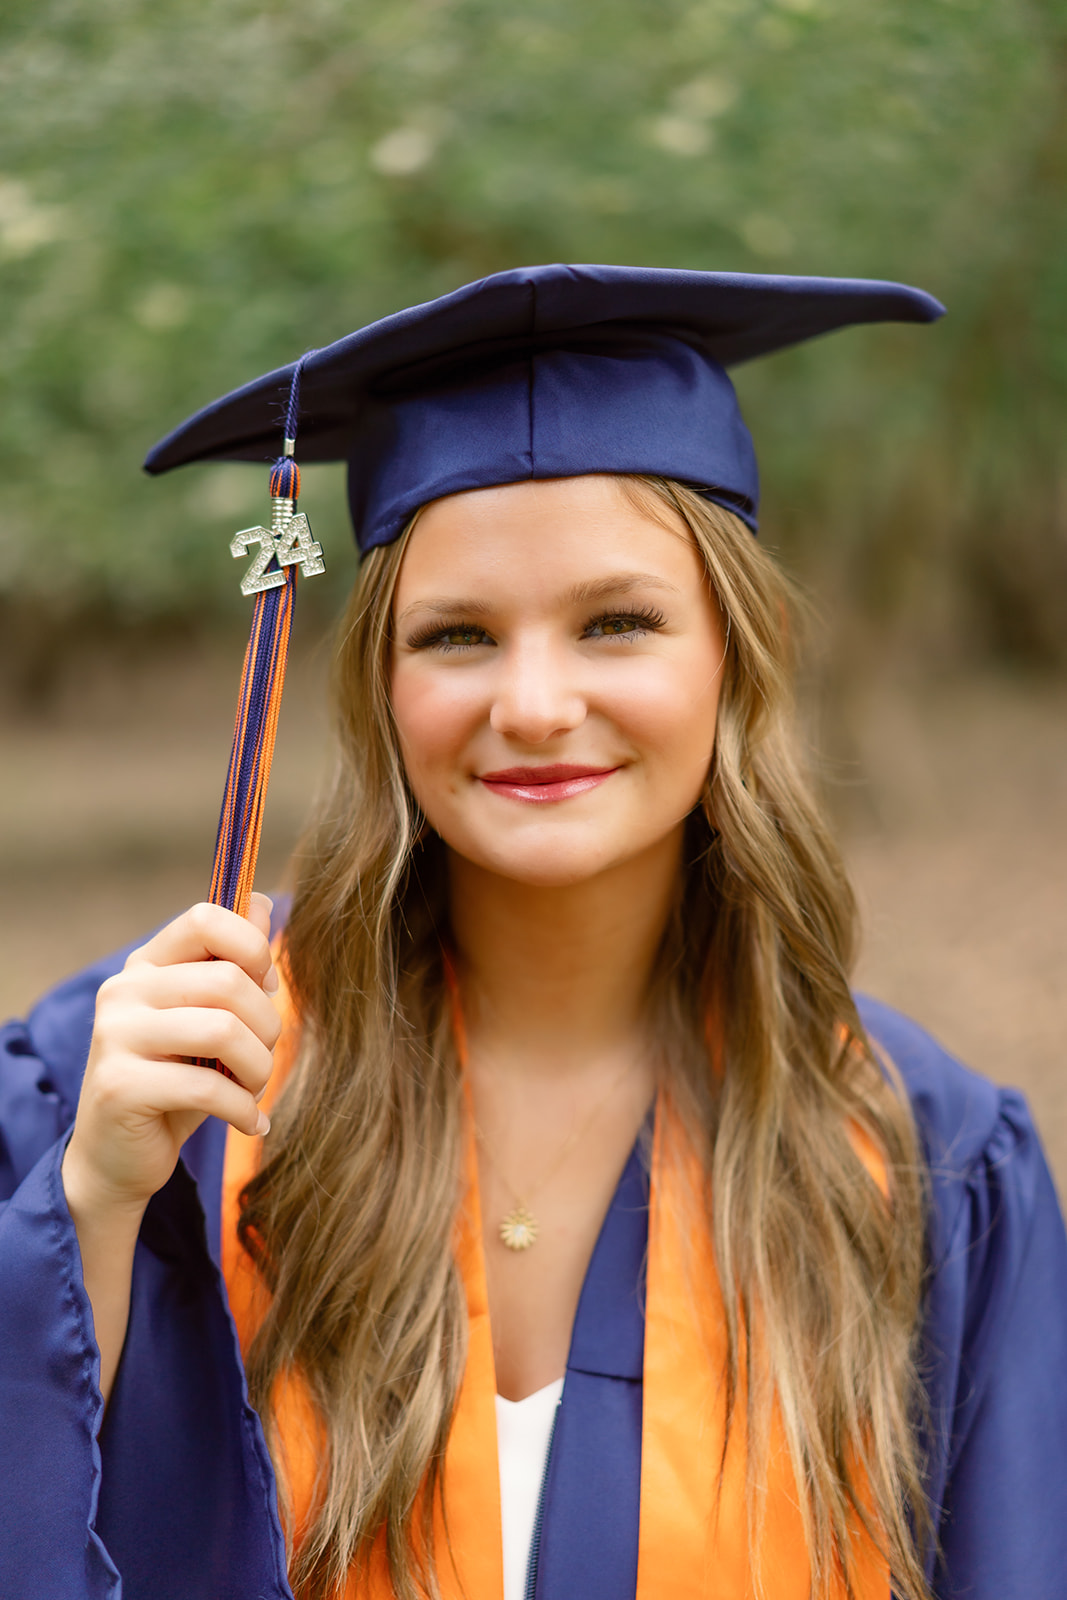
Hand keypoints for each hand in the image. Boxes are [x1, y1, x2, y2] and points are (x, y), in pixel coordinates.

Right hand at [62, 893, 281, 1222]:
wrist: (117, 1158)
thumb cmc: (175, 1082)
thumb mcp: (207, 1020)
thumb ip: (232, 965)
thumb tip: (266, 904)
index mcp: (146, 966)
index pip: (205, 918)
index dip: (252, 948)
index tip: (265, 988)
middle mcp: (124, 991)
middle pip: (228, 981)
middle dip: (266, 1026)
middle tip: (263, 1058)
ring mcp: (116, 1036)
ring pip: (223, 1030)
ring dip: (258, 1068)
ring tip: (254, 1089)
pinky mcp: (120, 1085)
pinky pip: (208, 1086)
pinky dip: (243, 1109)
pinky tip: (251, 1122)